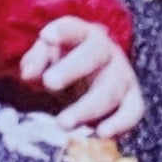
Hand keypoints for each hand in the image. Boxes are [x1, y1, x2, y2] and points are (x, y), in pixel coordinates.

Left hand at [22, 14, 142, 141]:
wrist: (95, 73)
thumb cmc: (67, 62)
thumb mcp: (48, 55)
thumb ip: (37, 59)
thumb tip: (28, 74)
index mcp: (84, 34)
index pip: (73, 28)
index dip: (61, 30)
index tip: (46, 37)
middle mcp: (107, 52)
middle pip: (94, 55)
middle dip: (71, 69)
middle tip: (49, 82)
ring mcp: (123, 75)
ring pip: (109, 89)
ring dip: (86, 108)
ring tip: (63, 122)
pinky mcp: (132, 99)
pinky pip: (133, 110)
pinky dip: (120, 123)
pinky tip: (101, 133)